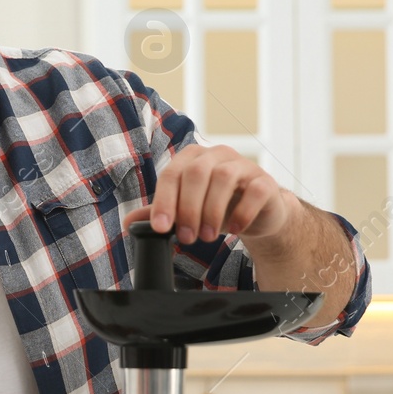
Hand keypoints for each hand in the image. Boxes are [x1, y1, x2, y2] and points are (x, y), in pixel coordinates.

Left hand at [124, 144, 296, 244]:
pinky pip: (254, 190)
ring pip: (224, 178)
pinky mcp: (265, 181)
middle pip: (196, 173)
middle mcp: (217, 155)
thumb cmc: (218, 207)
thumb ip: (160, 212)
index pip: (172, 174)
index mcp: (193, 159)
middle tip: (187, 238)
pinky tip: (235, 229)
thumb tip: (127, 222)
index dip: (164, 201)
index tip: (161, 228)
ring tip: (207, 236)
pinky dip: (242, 211)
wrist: (258, 215)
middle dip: (188, 209)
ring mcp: (243, 165)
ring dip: (212, 211)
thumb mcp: (186, 210)